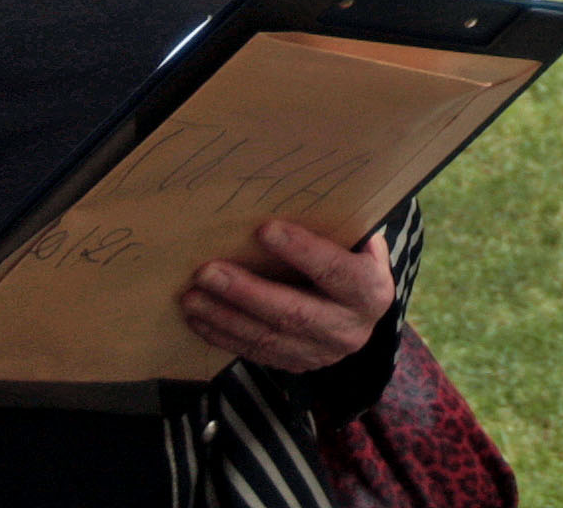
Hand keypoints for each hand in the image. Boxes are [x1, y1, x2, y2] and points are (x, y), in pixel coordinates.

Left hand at [182, 219, 393, 374]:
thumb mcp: (359, 245)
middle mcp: (349, 328)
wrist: (362, 315)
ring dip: (225, 316)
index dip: (301, 250)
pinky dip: (224, 336)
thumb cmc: (353, 262)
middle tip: (207, 272)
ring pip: (268, 337)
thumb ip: (341, 230)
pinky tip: (199, 319)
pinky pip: (255, 353)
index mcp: (370, 291)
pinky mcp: (296, 365)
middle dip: (246, 292)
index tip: (264, 229)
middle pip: (294, 311)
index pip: (334, 270)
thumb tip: (296, 198)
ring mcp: (321, 353)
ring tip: (192, 296)